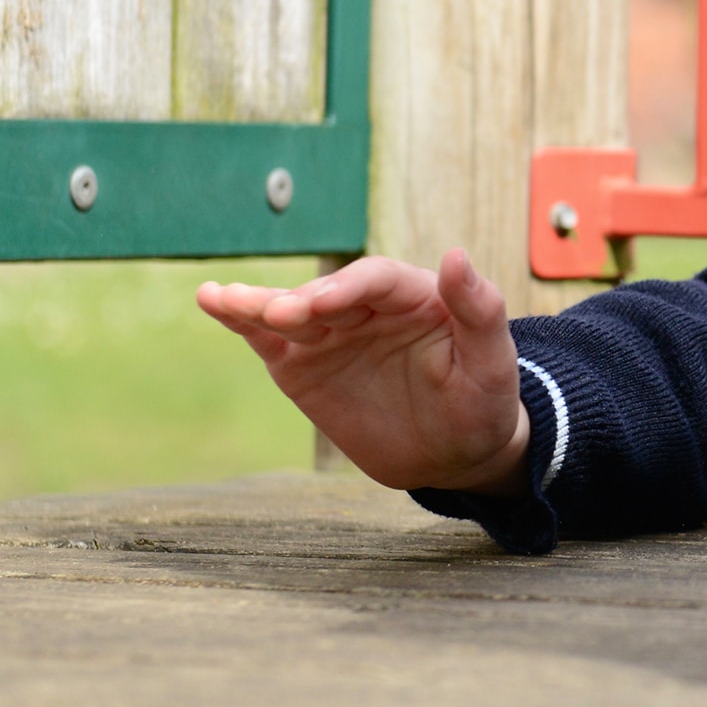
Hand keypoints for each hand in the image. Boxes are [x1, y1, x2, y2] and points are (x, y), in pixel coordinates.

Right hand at [196, 251, 528, 495]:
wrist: (453, 451)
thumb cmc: (481, 401)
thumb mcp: (493, 362)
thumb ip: (480, 310)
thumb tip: (457, 254)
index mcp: (416, 294)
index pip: (377, 279)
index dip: (349, 287)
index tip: (326, 304)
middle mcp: (367, 305)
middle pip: (327, 293)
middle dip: (302, 302)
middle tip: (280, 315)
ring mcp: (331, 333)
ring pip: (290, 310)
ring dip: (257, 303)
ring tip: (222, 298)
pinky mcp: (302, 363)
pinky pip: (268, 337)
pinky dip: (240, 318)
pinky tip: (212, 299)